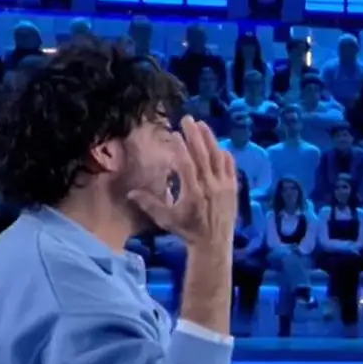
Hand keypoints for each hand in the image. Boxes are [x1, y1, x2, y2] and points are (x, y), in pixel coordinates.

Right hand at [128, 119, 237, 251]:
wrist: (214, 244)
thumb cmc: (187, 230)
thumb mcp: (166, 219)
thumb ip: (149, 204)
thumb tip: (129, 193)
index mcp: (193, 193)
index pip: (187, 165)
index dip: (180, 148)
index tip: (174, 134)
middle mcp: (210, 187)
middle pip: (203, 156)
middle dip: (194, 135)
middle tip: (187, 119)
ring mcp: (224, 187)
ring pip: (217, 158)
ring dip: (210, 139)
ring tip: (202, 124)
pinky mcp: (233, 189)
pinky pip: (230, 167)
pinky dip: (225, 155)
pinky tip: (219, 145)